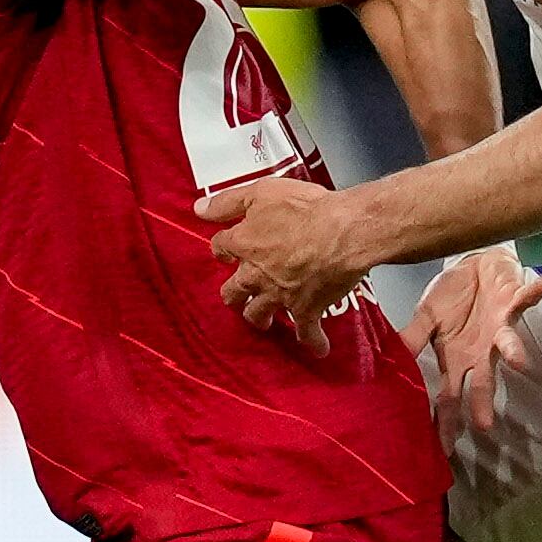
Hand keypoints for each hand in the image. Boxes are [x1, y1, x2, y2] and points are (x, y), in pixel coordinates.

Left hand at [195, 174, 374, 354]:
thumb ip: (227, 202)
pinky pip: (307, 331)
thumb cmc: (307, 210)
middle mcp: (257, 275)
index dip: (224, 247)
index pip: (222, 247)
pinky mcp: (307, 308)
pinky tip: (318, 349)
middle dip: (233, 293)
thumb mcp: (260, 193)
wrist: (342, 232)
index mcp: (245, 244)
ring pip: (259, 314)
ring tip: (262, 321)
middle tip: (235, 295)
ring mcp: (280, 295)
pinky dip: (313, 340)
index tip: (226, 248)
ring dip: (259, 318)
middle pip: (234, 290)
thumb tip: (199, 209)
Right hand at [406, 248, 541, 431]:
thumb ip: (412, 339)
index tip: (442, 449)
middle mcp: (480, 351)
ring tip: (518, 362)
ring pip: (508, 345)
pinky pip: (526, 298)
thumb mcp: (426, 316)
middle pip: (481, 382)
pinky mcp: (513, 303)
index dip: (446, 422)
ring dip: (513, 351)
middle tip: (483, 425)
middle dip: (482, 402)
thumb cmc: (452, 296)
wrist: (473, 266)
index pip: (449, 397)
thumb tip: (389, 362)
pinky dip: (534, 293)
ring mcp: (499, 329)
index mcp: (456, 359)